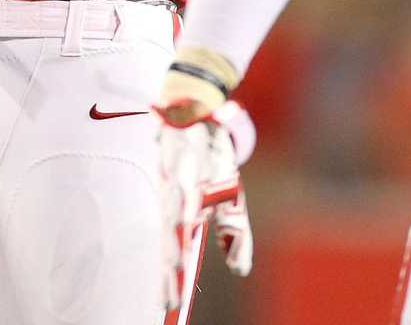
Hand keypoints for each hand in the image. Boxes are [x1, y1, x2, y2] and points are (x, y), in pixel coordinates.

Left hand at [157, 99, 255, 310]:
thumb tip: (241, 270)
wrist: (198, 107)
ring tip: (176, 261)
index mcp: (181, 206)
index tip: (169, 303)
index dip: (171, 275)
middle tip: (169, 292)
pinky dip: (184, 190)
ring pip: (173, 206)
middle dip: (170, 263)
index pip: (174, 246)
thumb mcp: (229, 195)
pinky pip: (180, 170)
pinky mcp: (177, 144)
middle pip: (169, 233)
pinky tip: (187, 209)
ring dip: (175, 234)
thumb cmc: (211, 155)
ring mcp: (174, 168)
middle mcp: (173, 191)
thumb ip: (235, 232)